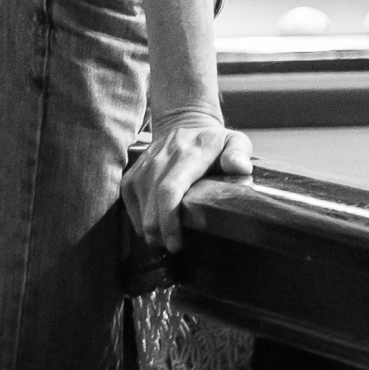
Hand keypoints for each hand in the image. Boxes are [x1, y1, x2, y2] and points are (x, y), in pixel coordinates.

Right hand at [121, 114, 251, 252]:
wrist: (184, 122)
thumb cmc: (212, 141)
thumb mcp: (234, 141)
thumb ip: (238, 153)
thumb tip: (240, 167)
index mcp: (188, 154)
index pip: (170, 190)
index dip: (169, 221)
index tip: (176, 244)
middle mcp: (161, 159)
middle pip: (152, 205)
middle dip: (160, 233)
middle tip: (174, 247)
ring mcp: (144, 167)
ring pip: (139, 208)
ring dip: (150, 230)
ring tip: (166, 240)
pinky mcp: (132, 174)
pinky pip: (129, 204)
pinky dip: (140, 221)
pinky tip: (154, 228)